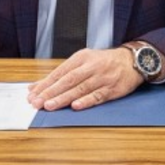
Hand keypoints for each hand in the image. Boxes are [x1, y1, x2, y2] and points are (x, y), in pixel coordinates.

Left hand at [27, 48, 143, 110]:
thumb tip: (38, 86)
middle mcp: (90, 67)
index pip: (59, 72)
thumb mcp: (83, 61)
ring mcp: (101, 78)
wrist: (131, 61)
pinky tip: (75, 106)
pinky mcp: (112, 89)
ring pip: (80, 89)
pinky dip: (86, 101)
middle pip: (68, 80)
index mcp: (81, 58)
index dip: (45, 83)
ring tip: (50, 106)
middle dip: (51, 92)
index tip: (32, 93)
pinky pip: (97, 96)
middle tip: (37, 102)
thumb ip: (62, 74)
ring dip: (64, 98)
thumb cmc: (103, 62)